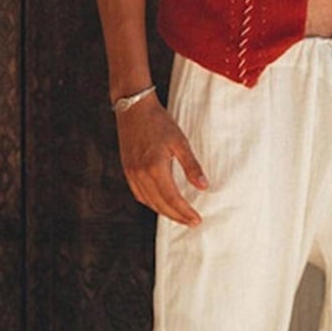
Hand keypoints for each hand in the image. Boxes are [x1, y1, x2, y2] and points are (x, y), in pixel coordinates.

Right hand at [116, 98, 209, 225]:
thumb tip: (204, 187)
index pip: (172, 199)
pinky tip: (161, 202)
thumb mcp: (180, 142)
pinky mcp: (127, 170)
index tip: (197, 220)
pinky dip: (151, 202)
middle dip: (177, 216)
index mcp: (155, 168)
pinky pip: (139, 194)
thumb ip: (191, 166)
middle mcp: (141, 174)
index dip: (185, 212)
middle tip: (192, 222)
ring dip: (164, 211)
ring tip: (179, 216)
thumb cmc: (159, 122)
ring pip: (149, 201)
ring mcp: (131, 173)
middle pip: (160, 204)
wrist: (134, 108)